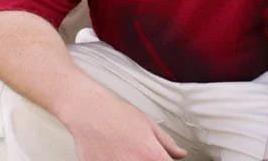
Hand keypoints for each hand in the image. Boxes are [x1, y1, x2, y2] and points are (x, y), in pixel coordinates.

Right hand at [62, 89, 186, 160]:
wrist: (88, 111)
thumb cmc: (115, 114)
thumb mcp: (148, 124)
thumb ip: (167, 143)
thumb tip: (179, 154)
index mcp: (151, 156)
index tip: (161, 158)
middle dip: (146, 160)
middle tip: (139, 153)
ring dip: (130, 160)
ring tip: (124, 152)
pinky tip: (114, 154)